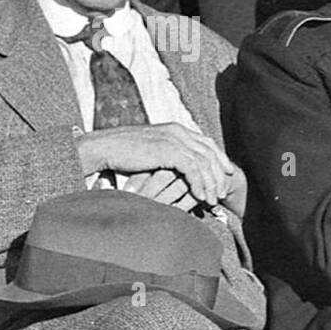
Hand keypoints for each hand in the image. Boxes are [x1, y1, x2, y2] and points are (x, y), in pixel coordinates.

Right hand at [76, 122, 235, 206]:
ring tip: (213, 200)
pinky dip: (200, 184)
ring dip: (212, 184)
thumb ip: (169, 155)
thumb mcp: (152, 151)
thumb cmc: (123, 153)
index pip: (206, 143)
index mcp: (176, 129)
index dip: (220, 159)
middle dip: (220, 175)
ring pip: (205, 163)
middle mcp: (178, 131)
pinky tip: (201, 197)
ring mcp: (174, 140)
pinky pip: (194, 170)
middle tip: (223, 193)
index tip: (227, 175)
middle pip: (211, 153)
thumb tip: (179, 169)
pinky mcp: (168, 150)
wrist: (104, 148)